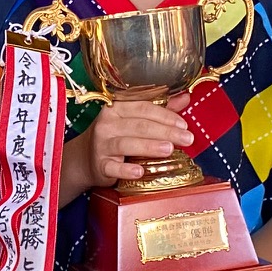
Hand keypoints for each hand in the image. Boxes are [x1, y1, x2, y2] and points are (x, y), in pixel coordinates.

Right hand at [71, 91, 193, 190]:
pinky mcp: (99, 165)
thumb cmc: (115, 136)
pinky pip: (113, 167)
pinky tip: (139, 171)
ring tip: (169, 149)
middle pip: (139, 125)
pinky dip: (125, 170)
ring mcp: (101, 144)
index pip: (143, 108)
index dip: (165, 115)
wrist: (85, 158)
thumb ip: (159, 110)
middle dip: (165, 131)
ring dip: (149, 146)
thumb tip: (185, 98)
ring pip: (127, 143)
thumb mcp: (133, 120)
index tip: (184, 124)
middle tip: (187, 138)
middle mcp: (107, 124)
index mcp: (117, 108)